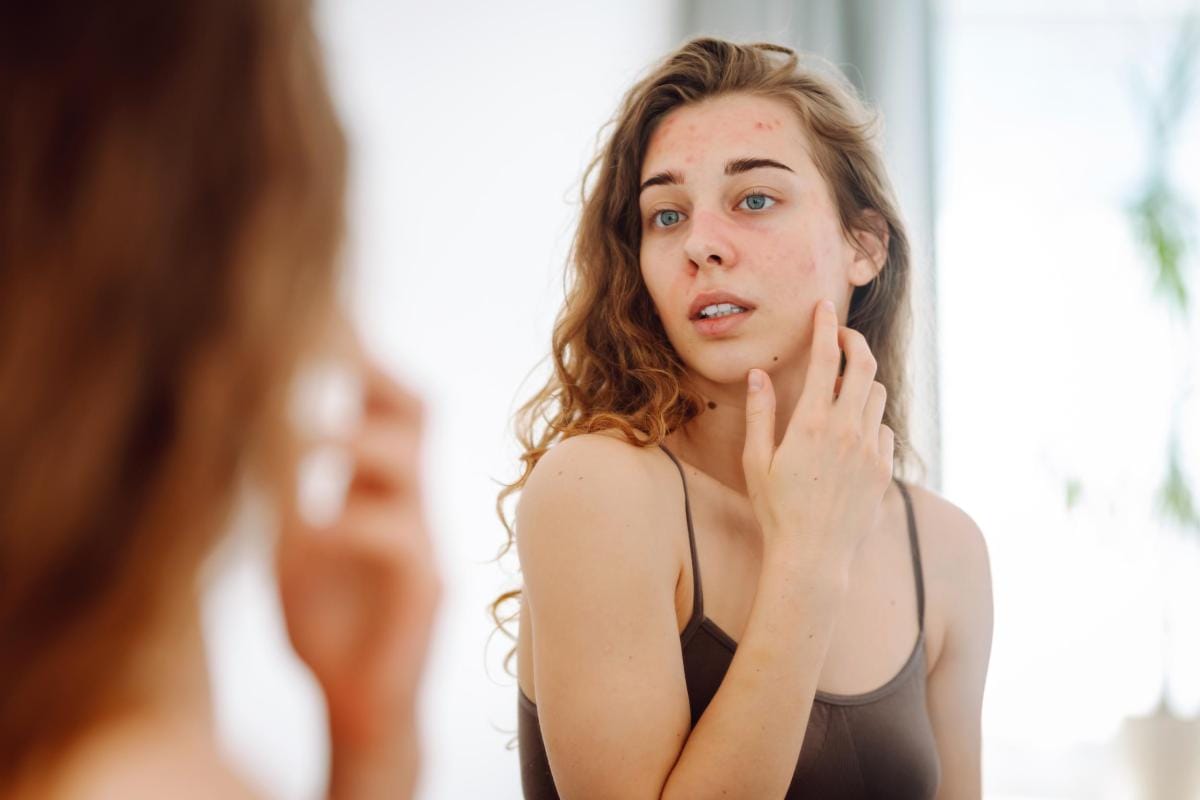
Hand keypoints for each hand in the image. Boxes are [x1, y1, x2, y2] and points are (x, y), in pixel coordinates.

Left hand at [276, 334, 440, 764]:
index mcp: (378, 487)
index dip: (360, 355)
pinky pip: (397, 538)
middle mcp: (408, 501)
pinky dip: (348, 524)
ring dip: (356, 442)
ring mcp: (422, 540)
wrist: (359, 702)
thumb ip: (285, 494)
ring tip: (307, 438)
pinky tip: (312, 533)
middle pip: (418, 410)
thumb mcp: (291, 547)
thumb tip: (252, 423)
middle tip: (331, 344)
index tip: (324, 309)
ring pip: (411, 463)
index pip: (384, 402)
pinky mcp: (425, 588)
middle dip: (377, 372)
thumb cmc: (325, 622)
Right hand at [741, 299, 893, 573]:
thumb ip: (759, 413)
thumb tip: (759, 374)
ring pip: (878, 394)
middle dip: (855, 341)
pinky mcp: (883, 469)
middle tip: (843, 334)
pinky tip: (850, 433)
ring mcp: (870, 449)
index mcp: (812, 422)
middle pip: (864, 365)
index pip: (826, 357)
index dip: (827, 325)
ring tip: (841, 388)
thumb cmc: (776, 509)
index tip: (825, 307)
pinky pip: (883, 428)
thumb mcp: (756, 461)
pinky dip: (869, 419)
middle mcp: (847, 429)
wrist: (814, 556)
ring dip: (862, 382)